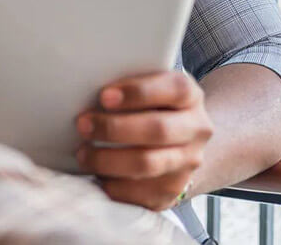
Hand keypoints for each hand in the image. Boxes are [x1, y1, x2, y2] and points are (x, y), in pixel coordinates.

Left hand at [74, 71, 212, 211]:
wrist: (181, 146)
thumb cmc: (153, 109)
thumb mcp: (152, 90)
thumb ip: (130, 88)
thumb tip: (86, 88)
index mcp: (191, 96)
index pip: (174, 89)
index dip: (138, 92)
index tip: (104, 96)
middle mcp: (197, 129)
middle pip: (158, 129)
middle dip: (114, 128)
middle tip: (83, 125)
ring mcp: (188, 163)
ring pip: (147, 164)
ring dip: (108, 159)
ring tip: (83, 153)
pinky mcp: (172, 191)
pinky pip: (140, 193)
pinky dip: (113, 184)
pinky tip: (97, 175)